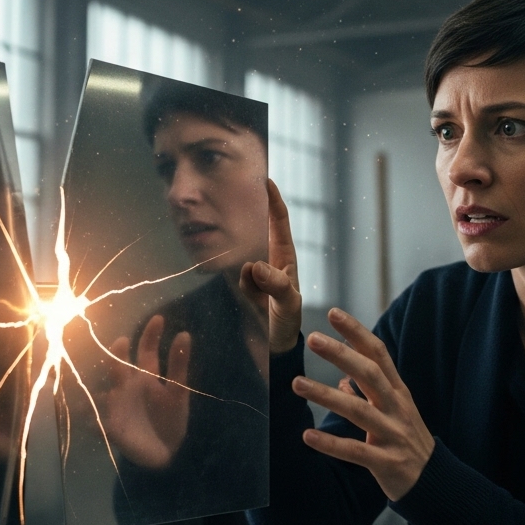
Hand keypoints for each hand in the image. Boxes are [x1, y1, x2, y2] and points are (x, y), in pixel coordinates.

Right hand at [101, 315, 191, 468]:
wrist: (167, 456)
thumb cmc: (172, 421)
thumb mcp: (178, 393)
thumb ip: (179, 365)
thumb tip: (184, 333)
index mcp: (146, 377)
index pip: (146, 351)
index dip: (150, 335)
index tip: (158, 318)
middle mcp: (128, 387)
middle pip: (120, 366)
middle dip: (119, 354)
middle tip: (121, 342)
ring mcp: (117, 405)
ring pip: (103, 390)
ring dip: (97, 385)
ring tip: (93, 376)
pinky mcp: (110, 427)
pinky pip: (94, 422)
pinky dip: (87, 418)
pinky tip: (81, 412)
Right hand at [239, 179, 302, 353]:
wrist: (274, 345)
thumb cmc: (287, 322)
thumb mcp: (288, 305)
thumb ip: (276, 285)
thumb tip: (255, 265)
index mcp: (286, 256)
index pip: (280, 221)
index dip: (274, 199)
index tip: (266, 179)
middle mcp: (269, 258)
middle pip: (258, 228)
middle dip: (250, 212)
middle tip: (236, 192)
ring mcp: (254, 271)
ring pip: (242, 252)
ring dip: (240, 255)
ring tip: (253, 280)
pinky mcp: (242, 283)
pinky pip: (236, 274)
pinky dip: (239, 280)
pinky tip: (250, 295)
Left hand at [291, 308, 434, 500]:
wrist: (435, 483)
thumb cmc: (407, 441)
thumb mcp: (394, 411)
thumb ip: (368, 394)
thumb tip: (342, 381)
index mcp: (397, 391)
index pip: (378, 353)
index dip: (356, 332)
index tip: (333, 312)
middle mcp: (397, 407)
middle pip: (370, 374)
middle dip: (341, 354)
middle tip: (312, 338)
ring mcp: (393, 434)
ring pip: (358, 410)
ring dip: (326, 396)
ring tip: (297, 384)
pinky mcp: (386, 462)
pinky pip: (356, 451)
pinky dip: (330, 444)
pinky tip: (307, 436)